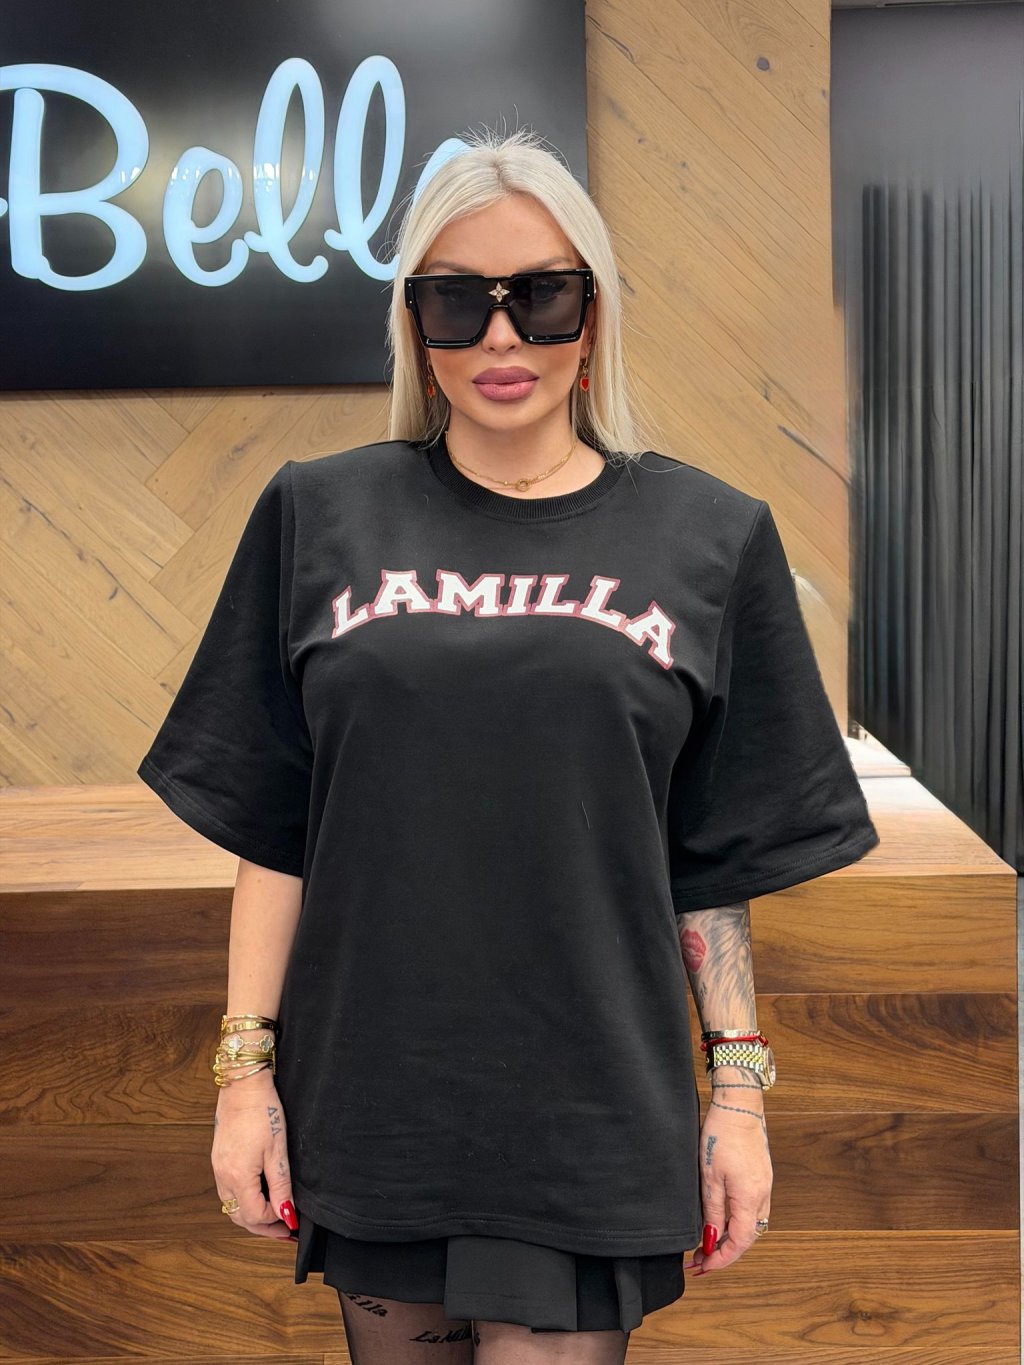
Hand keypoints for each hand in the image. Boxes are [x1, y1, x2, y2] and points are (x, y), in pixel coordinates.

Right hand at [212, 1072, 298, 1240]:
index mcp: (238, 1177)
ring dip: (252, 1216)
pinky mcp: (218, 1159)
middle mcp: (223, 1177)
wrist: (243, 1084)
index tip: (293, 1222)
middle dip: (263, 1228)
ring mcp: (218, 1168)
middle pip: (240, 1217)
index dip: (275, 1222)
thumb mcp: (278, 1151)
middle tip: (285, 1231)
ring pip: (232, 1206)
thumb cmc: (263, 1111)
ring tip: (274, 1217)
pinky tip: (259, 1196)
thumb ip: (281, 1187)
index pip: (255, 1216)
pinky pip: (229, 1192)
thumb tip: (287, 1215)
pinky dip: (244, 1201)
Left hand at [684, 1073, 772, 1274]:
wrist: (739, 1106)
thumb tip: (710, 1240)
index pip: (739, 1243)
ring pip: (751, 1226)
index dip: (720, 1259)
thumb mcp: (709, 1177)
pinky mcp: (762, 1177)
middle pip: (747, 1238)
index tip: (701, 1267)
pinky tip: (721, 1221)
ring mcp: (765, 1186)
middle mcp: (762, 1196)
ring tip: (707, 1244)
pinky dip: (738, 1223)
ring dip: (731, 1239)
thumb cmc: (720, 1135)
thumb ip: (712, 1211)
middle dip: (723, 1253)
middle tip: (699, 1261)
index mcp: (750, 1199)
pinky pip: (753, 1211)